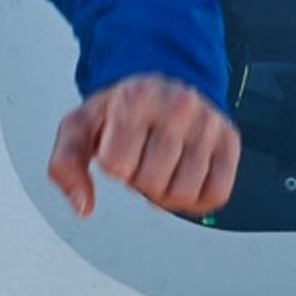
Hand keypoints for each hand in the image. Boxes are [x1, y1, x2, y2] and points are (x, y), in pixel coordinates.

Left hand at [47, 75, 240, 221]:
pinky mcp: (230, 140)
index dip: (113, 166)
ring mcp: (208, 122)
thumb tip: (83, 205)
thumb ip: (65, 166)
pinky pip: (216, 194)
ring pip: (184, 193)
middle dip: (139, 180)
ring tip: (161, 164)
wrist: (157, 89)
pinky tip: (183, 175)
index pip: (117, 167)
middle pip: (152, 183)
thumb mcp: (78, 129)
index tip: (117, 146)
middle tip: (141, 156)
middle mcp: (178, 105)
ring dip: (166, 191)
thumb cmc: (117, 111)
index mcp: (136, 98)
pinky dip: (195, 197)